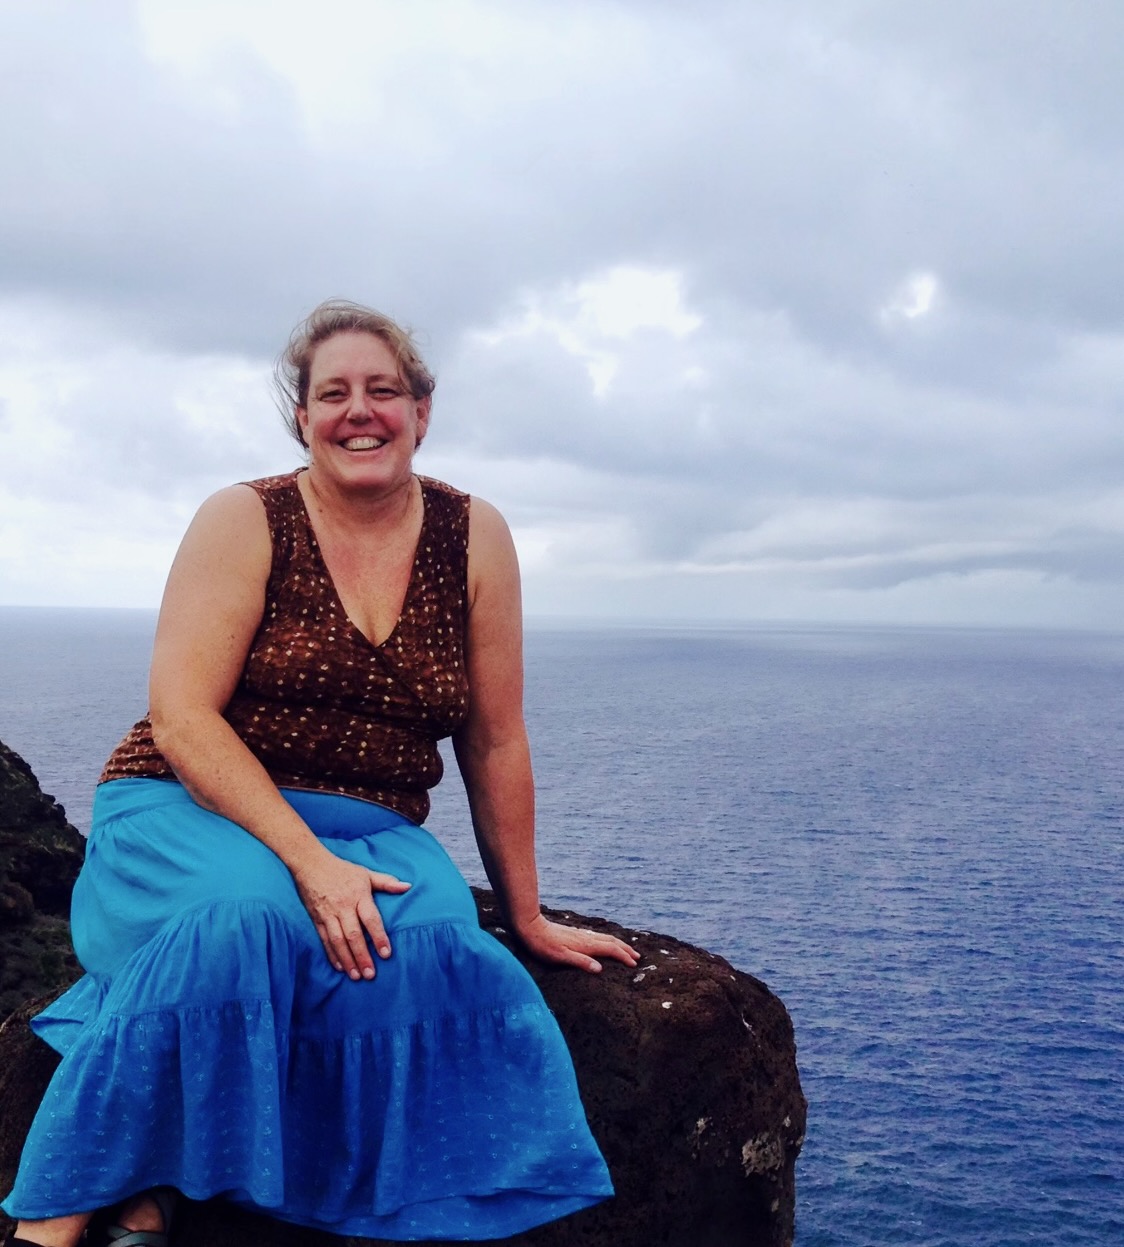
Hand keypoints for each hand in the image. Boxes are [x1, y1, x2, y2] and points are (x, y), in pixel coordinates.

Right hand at [292, 848, 409, 979]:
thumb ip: (386, 882)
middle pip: (353, 934)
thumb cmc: (342, 870)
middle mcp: (343, 906)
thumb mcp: (366, 873)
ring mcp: (328, 914)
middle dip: (362, 956)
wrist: (311, 864)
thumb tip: (408, 886)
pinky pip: (324, 939)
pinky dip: (332, 954)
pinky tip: (340, 967)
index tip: (386, 953)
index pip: (371, 919)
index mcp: (358, 895)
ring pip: (338, 940)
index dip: (378, 937)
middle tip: (370, 974)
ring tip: (356, 976)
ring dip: (347, 959)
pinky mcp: (317, 919)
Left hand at [514, 913, 641, 973]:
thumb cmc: (543, 945)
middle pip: (611, 941)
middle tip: (637, 956)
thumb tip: (600, 968)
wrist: (530, 927)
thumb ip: (580, 962)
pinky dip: (607, 941)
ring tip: (626, 949)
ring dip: (618, 944)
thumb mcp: (560, 957)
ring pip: (604, 938)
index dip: (623, 956)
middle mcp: (586, 938)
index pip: (610, 950)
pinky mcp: (574, 934)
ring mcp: (580, 934)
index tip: (634, 964)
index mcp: (585, 945)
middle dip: (625, 949)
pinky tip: (603, 943)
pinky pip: (597, 937)